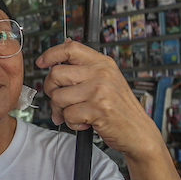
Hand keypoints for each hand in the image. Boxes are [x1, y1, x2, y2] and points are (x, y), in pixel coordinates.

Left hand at [36, 40, 160, 156]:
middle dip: (51, 90)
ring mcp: (99, 91)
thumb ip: (85, 69)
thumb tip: (59, 56)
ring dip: (61, 111)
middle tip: (60, 101)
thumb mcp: (107, 80)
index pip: (71, 48)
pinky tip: (85, 123)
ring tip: (75, 115)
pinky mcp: (97, 110)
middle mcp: (101, 73)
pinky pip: (68, 115)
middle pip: (56, 74)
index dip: (52, 54)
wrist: (138, 131)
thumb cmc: (120, 108)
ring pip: (58, 97)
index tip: (42, 63)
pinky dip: (72, 123)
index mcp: (103, 63)